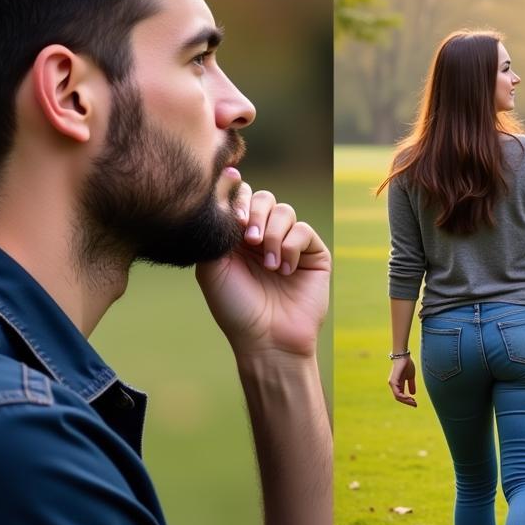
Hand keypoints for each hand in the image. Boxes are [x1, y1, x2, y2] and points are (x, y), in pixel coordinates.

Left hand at [196, 183, 329, 358]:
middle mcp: (263, 236)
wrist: (266, 339)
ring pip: (284, 211)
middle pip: (264, 198)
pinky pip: (303, 231)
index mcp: (238, 237)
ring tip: (268, 265)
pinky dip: (290, 248)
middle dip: (256, 213)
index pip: (240, 198)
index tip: (235, 220)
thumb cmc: (235, 307)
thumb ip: (217, 229)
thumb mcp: (212, 266)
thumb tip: (228, 185)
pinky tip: (283, 271)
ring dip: (273, 235)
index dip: (237, 199)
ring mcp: (289, 244)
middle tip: (250, 241)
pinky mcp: (312, 254)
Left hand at [388, 355, 416, 406]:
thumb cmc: (407, 365)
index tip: (415, 403)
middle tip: (415, 404)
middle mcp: (393, 385)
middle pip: (399, 398)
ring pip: (398, 397)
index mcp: (397, 384)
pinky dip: (403, 397)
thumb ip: (411, 384)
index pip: (401, 396)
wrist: (404, 357)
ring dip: (406, 401)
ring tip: (413, 402)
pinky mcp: (393, 381)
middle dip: (407, 402)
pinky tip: (410, 398)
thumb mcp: (410, 377)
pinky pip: (397, 392)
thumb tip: (413, 393)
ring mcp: (392, 383)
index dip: (407, 400)